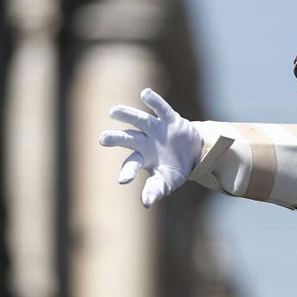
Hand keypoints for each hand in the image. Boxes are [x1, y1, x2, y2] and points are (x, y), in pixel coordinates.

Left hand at [99, 88, 202, 207]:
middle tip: (103, 139)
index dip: (127, 171)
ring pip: (140, 121)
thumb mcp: (167, 182)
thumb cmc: (175, 169)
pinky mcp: (171, 119)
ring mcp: (157, 129)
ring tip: (113, 111)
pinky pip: (161, 109)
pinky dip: (154, 102)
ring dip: (128, 115)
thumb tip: (145, 202)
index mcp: (143, 158)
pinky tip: (144, 94)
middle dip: (116, 138)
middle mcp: (146, 142)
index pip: (132, 163)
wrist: (194, 153)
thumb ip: (156, 189)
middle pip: (128, 138)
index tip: (123, 180)